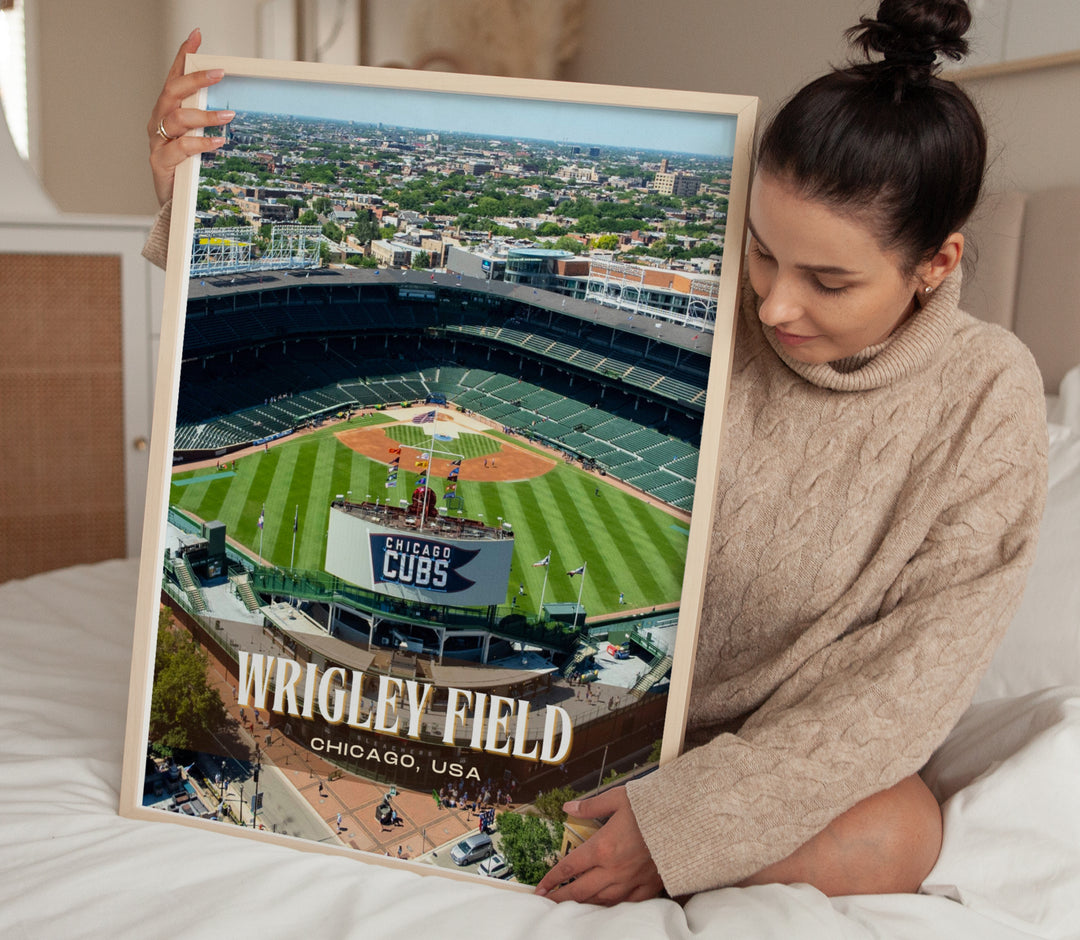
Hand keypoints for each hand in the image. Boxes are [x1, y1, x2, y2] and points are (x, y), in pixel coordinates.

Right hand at [147, 27, 234, 205]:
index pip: (174, 77)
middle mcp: (158, 122)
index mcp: (166, 111)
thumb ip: (205, 121)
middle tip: (219, 72)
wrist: (172, 203)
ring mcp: (157, 141)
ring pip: (177, 119)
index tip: (197, 36)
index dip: (183, 56)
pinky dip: (201, 143)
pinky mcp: (160, 162)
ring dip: (204, 115)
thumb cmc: (186, 167)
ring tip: (228, 116)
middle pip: (172, 92)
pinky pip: (181, 148)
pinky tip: (218, 141)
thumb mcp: (196, 139)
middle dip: (195, 79)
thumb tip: (232, 105)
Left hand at [534, 786, 662, 904]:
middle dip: (561, 898)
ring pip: (601, 900)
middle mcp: (614, 869)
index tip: (541, 887)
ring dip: (584, 904)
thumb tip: (569, 807)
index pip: (570, 867)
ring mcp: (631, 881)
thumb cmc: (653, 808)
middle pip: (580, 890)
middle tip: (548, 902)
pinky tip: (606, 905)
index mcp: (602, 847)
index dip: (552, 879)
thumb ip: (591, 805)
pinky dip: (612, 906)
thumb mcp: (618, 799)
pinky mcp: (649, 886)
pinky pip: (626, 903)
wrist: (685, 821)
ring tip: (572, 905)